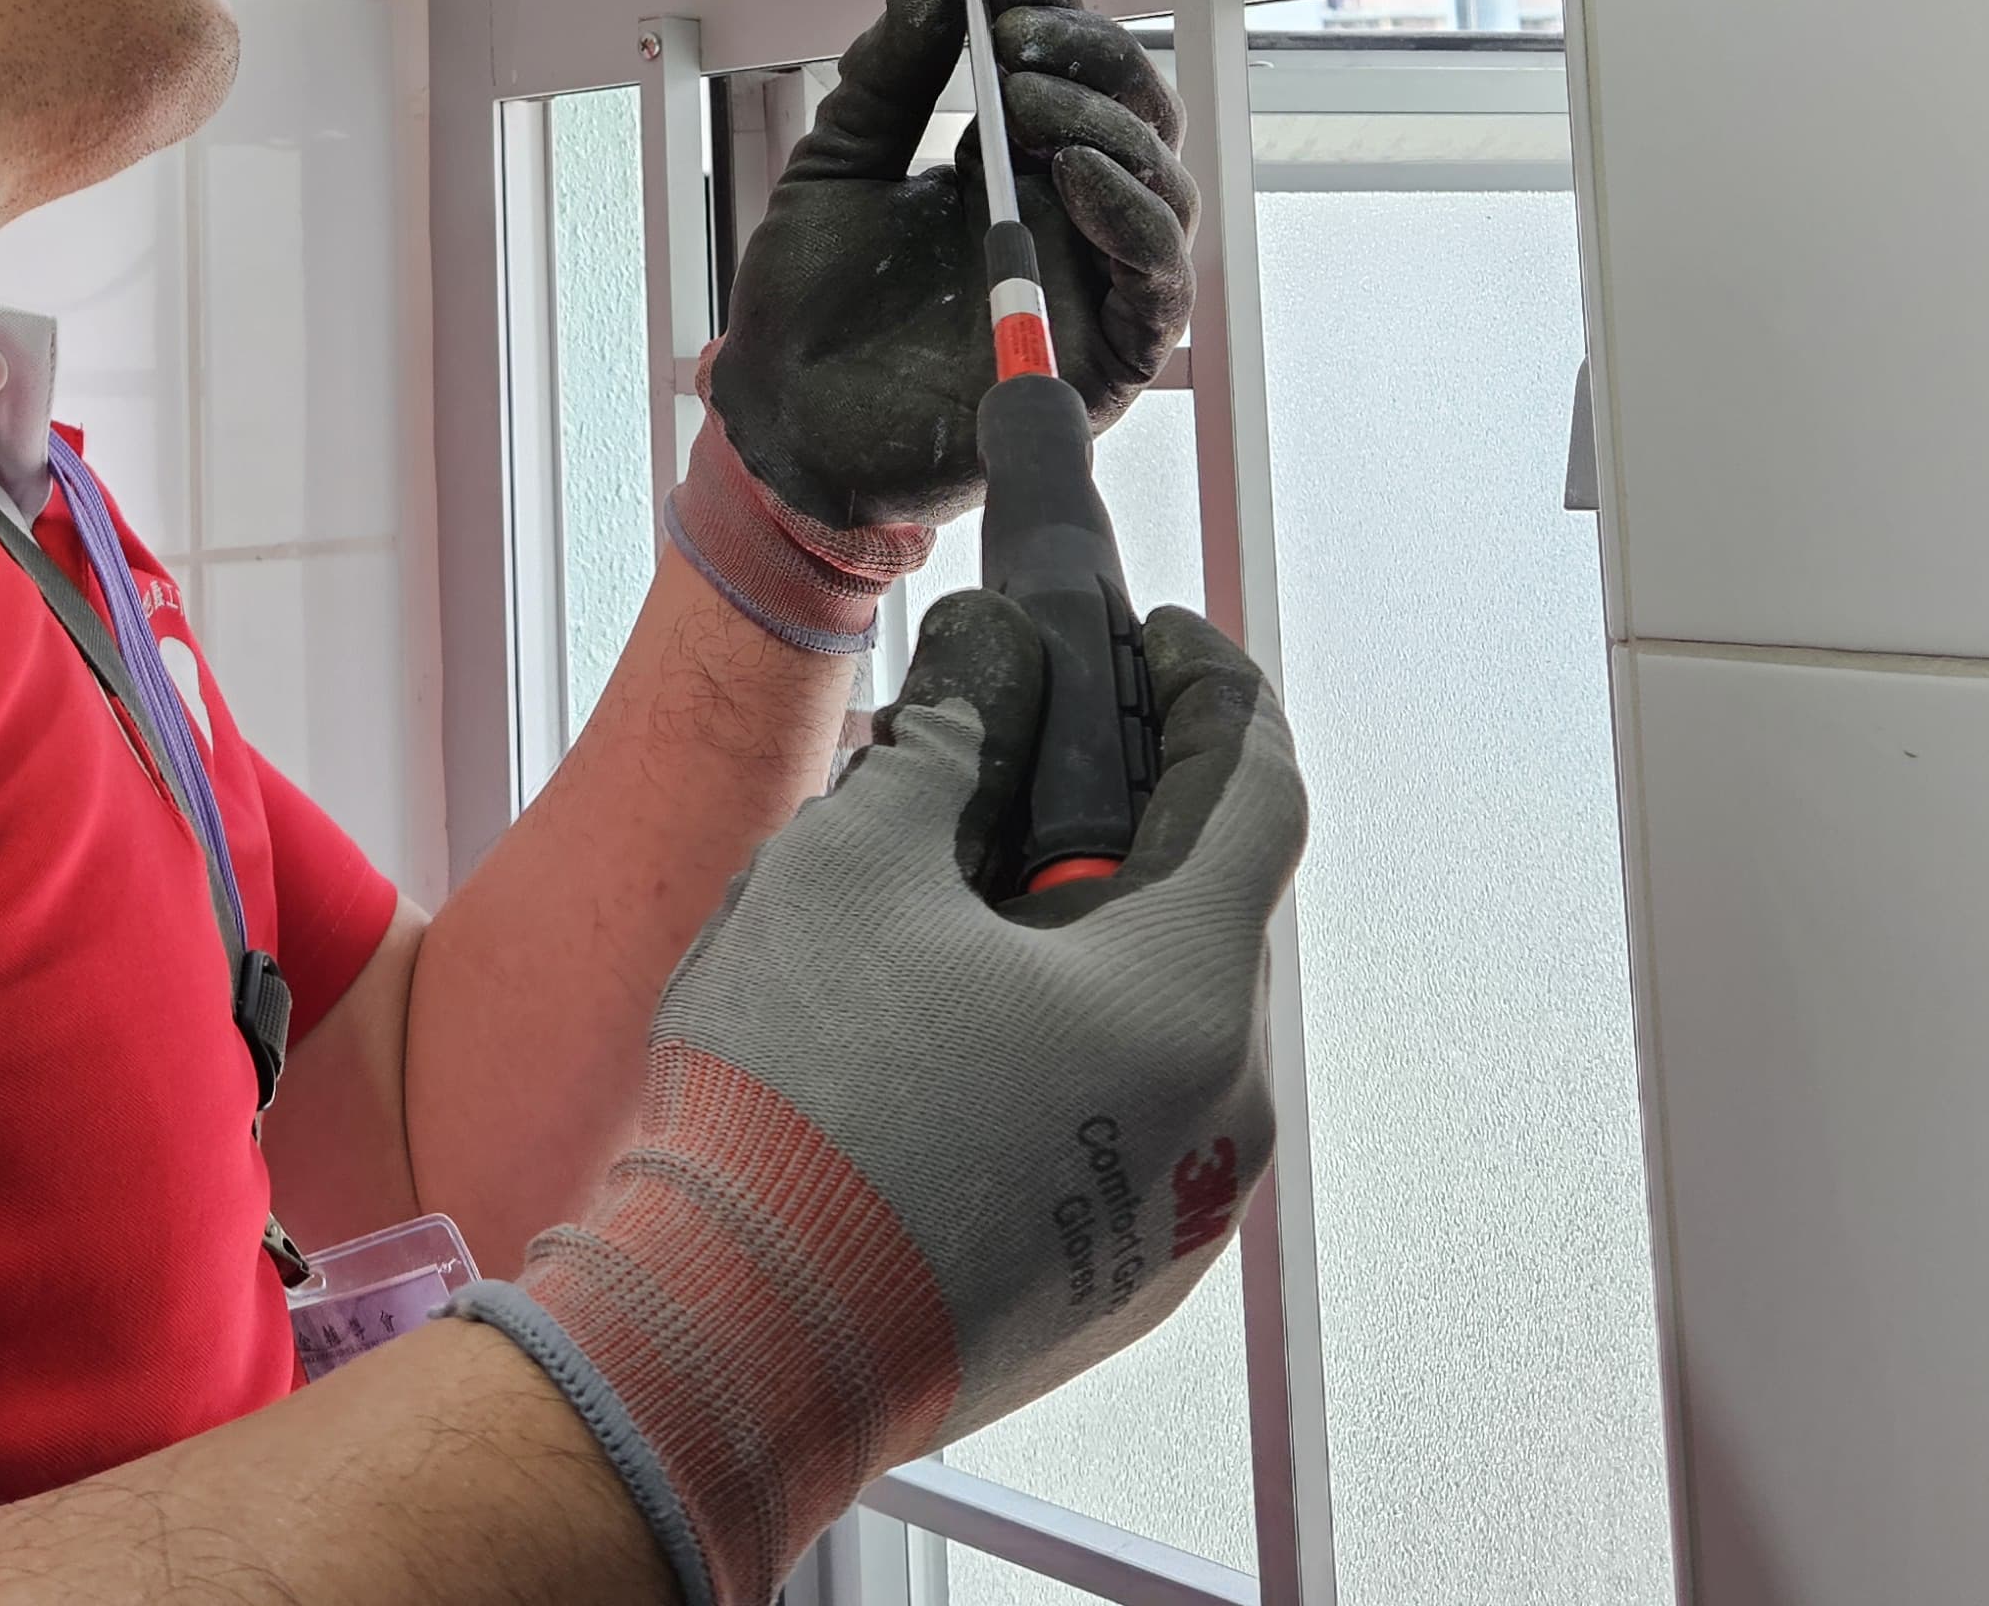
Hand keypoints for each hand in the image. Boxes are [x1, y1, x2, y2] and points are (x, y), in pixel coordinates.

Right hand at [457, 593, 1301, 1605]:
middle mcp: (1221, 1116)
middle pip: (1192, 911)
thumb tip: (991, 667)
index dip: (1210, 688)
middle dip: (1099, 820)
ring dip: (1063, 944)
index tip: (1158, 640)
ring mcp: (1174, 1220)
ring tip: (927, 909)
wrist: (733, 1348)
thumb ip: (948, 739)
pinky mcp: (1108, 1288)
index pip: (1256, 789)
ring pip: (1144, 1025)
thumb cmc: (798, 1108)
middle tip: (994, 764)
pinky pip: (1111, 1126)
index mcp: (1186, 995)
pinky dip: (1048, 1053)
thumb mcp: (854, 860)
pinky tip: (927, 1039)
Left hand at [674, 0, 1192, 634]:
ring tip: (1027, 99)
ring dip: (1104, 123)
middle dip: (1087, 51)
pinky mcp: (1106, 355)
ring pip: (1161, 182)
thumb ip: (886, 74)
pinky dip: (1132, 217)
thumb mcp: (836, 163)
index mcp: (1011, 162)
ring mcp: (1092, 282)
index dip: (1054, 4)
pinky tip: (1074, 175)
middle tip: (1014, 32)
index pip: (1069, 66)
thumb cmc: (811, 304)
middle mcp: (1067, 215)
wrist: (784, 416)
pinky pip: (1158, 279)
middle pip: (1135, 111)